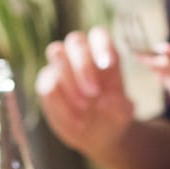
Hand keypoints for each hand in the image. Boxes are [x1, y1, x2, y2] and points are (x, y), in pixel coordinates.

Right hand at [36, 28, 136, 157]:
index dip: (102, 45)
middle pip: (75, 40)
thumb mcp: (123, 112)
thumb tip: (107, 100)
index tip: (109, 64)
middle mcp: (80, 54)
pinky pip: (47, 86)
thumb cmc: (114, 114)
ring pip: (56, 54)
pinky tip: (78, 121)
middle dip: (83, 65)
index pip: (99, 35)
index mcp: (103, 52)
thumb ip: (119, 105)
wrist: (98, 134)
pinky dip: (62, 105)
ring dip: (69, 81)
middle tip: (94, 93)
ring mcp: (60, 67)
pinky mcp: (46, 84)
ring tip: (84, 107)